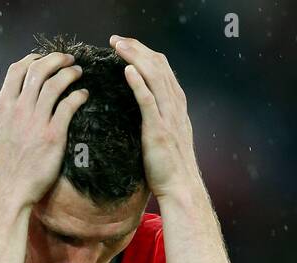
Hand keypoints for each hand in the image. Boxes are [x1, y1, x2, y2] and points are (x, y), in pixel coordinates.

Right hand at [0, 51, 88, 208]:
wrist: (7, 191)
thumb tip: (0, 113)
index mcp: (3, 107)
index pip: (17, 70)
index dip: (32, 59)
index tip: (42, 59)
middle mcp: (19, 109)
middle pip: (39, 70)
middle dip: (55, 59)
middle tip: (68, 60)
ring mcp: (37, 121)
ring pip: (55, 84)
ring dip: (69, 73)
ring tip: (78, 72)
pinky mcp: (54, 135)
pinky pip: (69, 106)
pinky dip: (78, 96)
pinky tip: (83, 95)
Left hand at [110, 35, 201, 200]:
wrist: (180, 188)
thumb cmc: (169, 167)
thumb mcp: (166, 135)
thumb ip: (158, 118)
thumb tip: (142, 109)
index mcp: (176, 105)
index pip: (162, 69)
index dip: (144, 53)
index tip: (126, 46)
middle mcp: (175, 106)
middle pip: (158, 66)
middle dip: (137, 48)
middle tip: (116, 40)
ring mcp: (169, 117)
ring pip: (154, 77)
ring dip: (135, 58)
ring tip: (118, 47)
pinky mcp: (159, 130)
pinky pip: (148, 101)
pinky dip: (138, 83)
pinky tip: (127, 70)